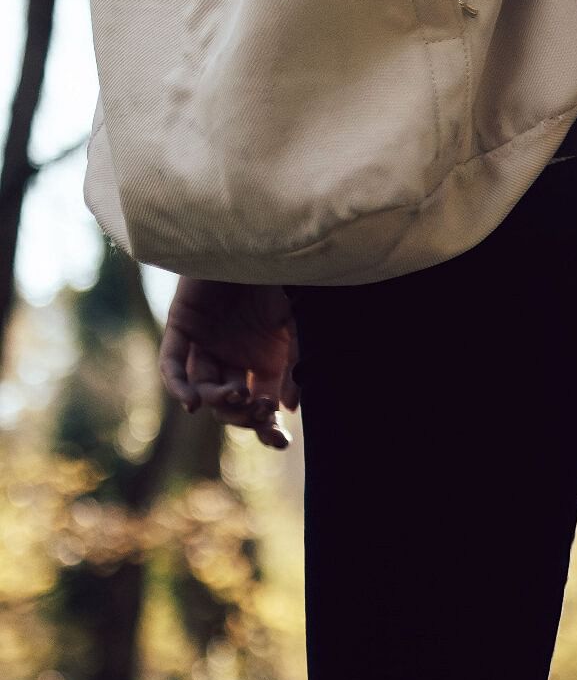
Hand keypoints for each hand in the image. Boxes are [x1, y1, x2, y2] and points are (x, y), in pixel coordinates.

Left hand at [158, 278, 298, 449]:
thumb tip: (287, 409)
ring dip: (218, 399)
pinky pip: (172, 363)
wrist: (257, 238)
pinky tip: (192, 403)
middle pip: (232, 403)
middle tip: (258, 409)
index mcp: (265, 360)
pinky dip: (178, 386)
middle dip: (244, 414)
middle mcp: (233, 356)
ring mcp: (205, 343)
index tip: (279, 440)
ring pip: (203, 387)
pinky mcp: (181, 326)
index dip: (268, 426)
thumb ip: (295, 365)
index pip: (262, 406)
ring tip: (235, 394)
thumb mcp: (300, 325)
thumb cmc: (285, 277)